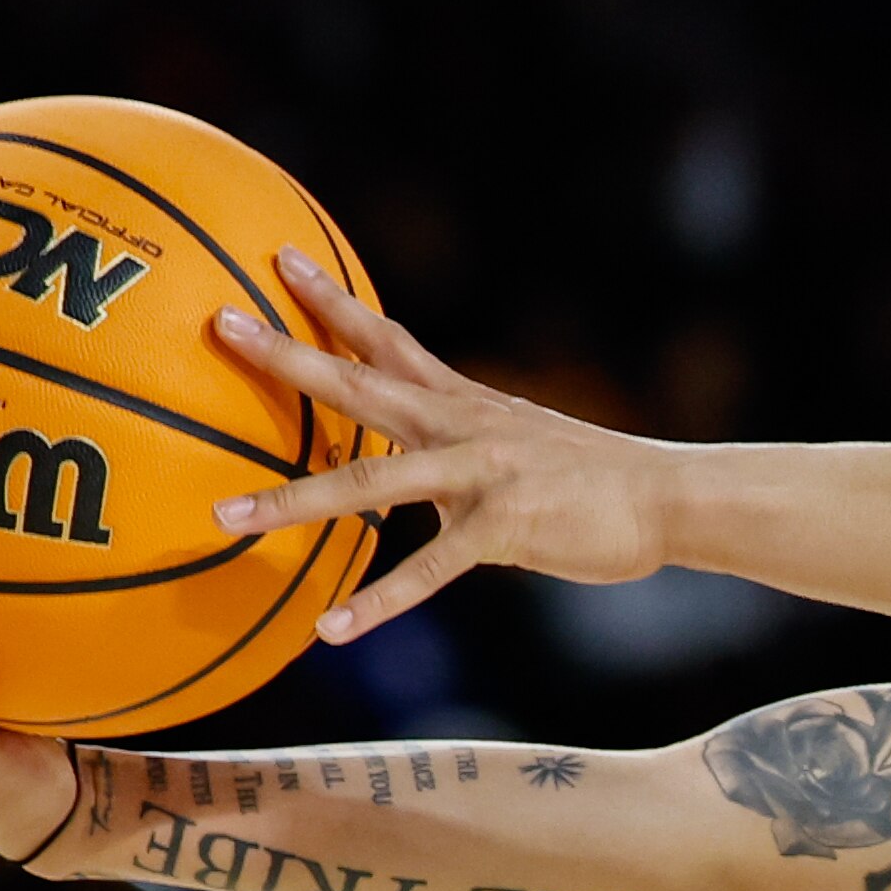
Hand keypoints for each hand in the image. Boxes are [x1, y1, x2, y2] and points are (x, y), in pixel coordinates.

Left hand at [209, 250, 685, 639]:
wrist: (670, 497)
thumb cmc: (596, 478)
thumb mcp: (520, 439)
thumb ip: (461, 443)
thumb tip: (414, 462)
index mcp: (464, 403)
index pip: (387, 339)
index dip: (332, 300)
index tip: (280, 261)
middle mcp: (462, 426)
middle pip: (360, 382)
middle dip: (287, 355)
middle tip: (220, 324)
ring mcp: (479, 474)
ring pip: (370, 479)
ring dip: (292, 499)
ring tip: (227, 515)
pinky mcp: (502, 528)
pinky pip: (427, 569)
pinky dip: (377, 602)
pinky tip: (332, 629)